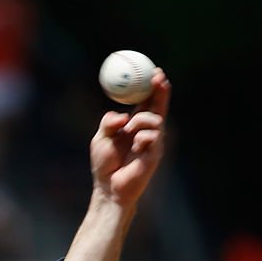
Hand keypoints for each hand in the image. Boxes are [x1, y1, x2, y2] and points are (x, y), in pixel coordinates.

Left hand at [90, 69, 170, 208]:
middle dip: (161, 90)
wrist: (108, 188)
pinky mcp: (155, 154)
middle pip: (159, 106)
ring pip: (155, 119)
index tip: (153, 72)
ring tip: (129, 131)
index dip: (151, 87)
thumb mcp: (100, 138)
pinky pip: (154, 136)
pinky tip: (135, 147)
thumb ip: (109, 122)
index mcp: (134, 125)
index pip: (146, 102)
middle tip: (158, 77)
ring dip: (141, 120)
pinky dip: (142, 137)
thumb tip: (123, 115)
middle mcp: (146, 131)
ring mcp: (153, 143)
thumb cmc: (104, 164)